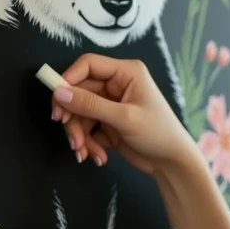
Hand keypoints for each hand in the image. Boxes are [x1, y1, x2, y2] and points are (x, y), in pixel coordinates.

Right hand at [50, 53, 192, 173]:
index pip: (88, 64)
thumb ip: (90, 105)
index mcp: (126, 73)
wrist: (172, 164)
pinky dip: (88, 143)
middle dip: (73, 117)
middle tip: (71, 137)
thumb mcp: (124, 118)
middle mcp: (116, 85)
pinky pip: (87, 128)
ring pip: (79, 113)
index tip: (56, 100)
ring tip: (83, 152)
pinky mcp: (107, 124)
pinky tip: (97, 157)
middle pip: (79, 92)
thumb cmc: (158, 133)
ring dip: (79, 134)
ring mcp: (110, 105)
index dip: (69, 79)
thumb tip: (58, 93)